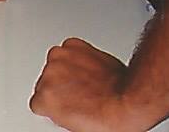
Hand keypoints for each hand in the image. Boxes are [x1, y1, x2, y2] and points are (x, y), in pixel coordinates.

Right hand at [30, 38, 152, 131]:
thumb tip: (60, 107)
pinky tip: (90, 69)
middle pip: (47, 81)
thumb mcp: (74, 126)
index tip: (64, 106)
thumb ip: (58, 111)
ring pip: (57, 63)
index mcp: (44, 98)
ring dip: (68, 70)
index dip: (54, 105)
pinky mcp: (74, 44)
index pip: (38, 102)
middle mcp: (49, 75)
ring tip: (87, 82)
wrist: (129, 98)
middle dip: (61, 87)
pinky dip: (77, 56)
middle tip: (80, 96)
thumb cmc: (108, 117)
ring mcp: (61, 57)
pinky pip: (70, 49)